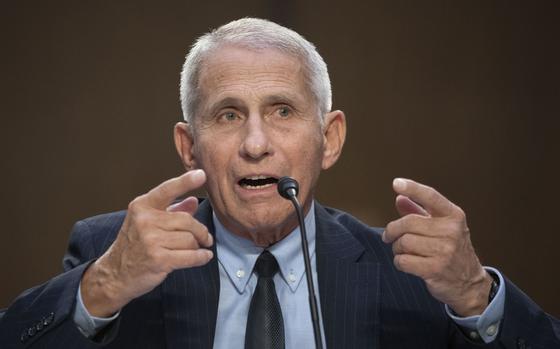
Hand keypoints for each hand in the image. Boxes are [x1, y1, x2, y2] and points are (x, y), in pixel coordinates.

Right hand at [81, 169, 213, 316]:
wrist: (115, 274)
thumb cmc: (134, 246)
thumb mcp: (148, 222)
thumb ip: (172, 210)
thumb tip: (193, 201)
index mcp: (142, 206)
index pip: (167, 190)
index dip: (186, 182)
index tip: (202, 174)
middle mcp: (145, 220)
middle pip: (188, 221)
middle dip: (200, 231)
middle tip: (205, 238)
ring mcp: (151, 240)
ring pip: (190, 239)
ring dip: (198, 246)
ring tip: (197, 249)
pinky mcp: (158, 259)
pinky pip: (190, 256)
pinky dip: (201, 257)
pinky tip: (204, 256)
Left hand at [382, 178, 492, 315]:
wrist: (469, 283)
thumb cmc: (452, 250)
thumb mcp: (442, 227)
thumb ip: (420, 212)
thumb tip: (400, 198)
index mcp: (453, 216)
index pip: (430, 196)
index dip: (412, 188)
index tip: (396, 183)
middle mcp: (451, 231)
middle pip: (408, 223)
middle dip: (393, 230)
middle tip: (390, 236)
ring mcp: (445, 251)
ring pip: (403, 242)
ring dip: (397, 248)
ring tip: (403, 251)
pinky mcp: (435, 269)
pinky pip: (403, 260)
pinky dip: (399, 262)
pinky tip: (406, 262)